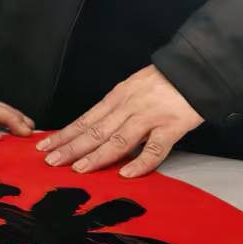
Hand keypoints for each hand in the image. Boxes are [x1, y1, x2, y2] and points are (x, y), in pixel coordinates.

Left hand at [37, 65, 202, 176]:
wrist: (196, 70)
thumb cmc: (165, 81)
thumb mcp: (134, 87)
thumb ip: (118, 107)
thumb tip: (96, 128)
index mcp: (118, 96)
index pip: (86, 118)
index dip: (65, 133)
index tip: (45, 144)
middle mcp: (129, 106)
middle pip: (95, 130)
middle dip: (71, 146)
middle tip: (51, 160)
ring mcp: (150, 117)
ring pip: (118, 139)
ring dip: (96, 155)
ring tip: (78, 169)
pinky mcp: (172, 126)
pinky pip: (154, 148)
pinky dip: (140, 162)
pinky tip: (127, 174)